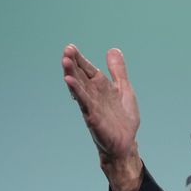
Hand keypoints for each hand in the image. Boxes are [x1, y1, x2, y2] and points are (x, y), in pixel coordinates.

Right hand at [62, 44, 142, 190]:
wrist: (125, 143)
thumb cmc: (122, 118)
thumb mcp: (123, 89)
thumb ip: (118, 71)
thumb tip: (112, 50)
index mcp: (101, 87)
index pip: (87, 69)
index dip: (80, 59)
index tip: (70, 47)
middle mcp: (93, 94)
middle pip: (80, 76)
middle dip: (73, 64)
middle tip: (66, 50)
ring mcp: (92, 105)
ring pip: (79, 87)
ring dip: (72, 74)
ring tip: (65, 61)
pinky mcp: (93, 117)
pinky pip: (84, 102)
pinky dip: (77, 92)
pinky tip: (70, 82)